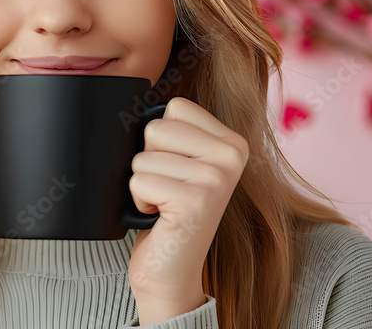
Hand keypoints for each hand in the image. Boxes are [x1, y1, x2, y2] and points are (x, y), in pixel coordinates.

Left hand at [126, 96, 248, 323]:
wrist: (171, 273)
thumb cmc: (168, 215)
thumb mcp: (182, 165)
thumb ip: (176, 133)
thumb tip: (142, 96)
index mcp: (232, 143)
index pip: (175, 107)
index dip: (159, 139)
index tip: (175, 169)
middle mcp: (232, 157)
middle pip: (156, 128)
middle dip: (147, 160)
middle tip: (167, 190)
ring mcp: (216, 179)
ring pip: (143, 156)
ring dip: (142, 185)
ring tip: (163, 206)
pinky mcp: (195, 201)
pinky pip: (139, 181)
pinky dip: (138, 202)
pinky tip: (159, 218)